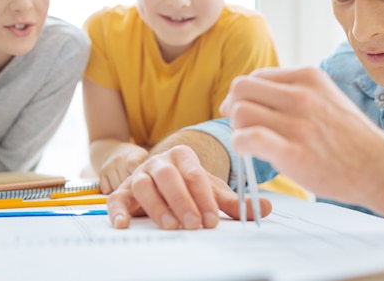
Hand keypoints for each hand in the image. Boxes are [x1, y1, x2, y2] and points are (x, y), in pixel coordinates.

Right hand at [107, 145, 271, 229]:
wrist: (163, 183)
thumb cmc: (189, 187)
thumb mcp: (212, 193)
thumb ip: (235, 202)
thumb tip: (266, 208)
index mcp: (183, 156)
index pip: (194, 173)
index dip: (204, 197)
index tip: (212, 219)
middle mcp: (159, 162)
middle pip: (168, 176)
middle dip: (182, 201)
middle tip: (193, 224)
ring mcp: (140, 175)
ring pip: (144, 185)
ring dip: (157, 206)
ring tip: (170, 226)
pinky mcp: (124, 191)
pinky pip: (117, 198)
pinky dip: (118, 210)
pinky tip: (124, 224)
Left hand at [221, 66, 383, 206]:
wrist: (381, 168)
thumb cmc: (349, 136)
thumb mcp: (325, 97)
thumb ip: (292, 91)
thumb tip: (249, 94)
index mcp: (308, 77)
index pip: (255, 76)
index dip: (243, 95)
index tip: (244, 111)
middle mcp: (302, 95)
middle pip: (241, 88)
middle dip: (233, 106)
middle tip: (241, 126)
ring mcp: (298, 123)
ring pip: (240, 111)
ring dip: (237, 127)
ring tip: (250, 141)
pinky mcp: (294, 152)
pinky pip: (248, 138)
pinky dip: (239, 144)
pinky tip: (249, 152)